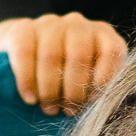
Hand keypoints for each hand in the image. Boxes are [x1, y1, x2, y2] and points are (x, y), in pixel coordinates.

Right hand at [0, 12, 127, 113]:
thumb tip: (100, 111)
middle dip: (74, 90)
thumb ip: (98, 89)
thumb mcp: (89, 80)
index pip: (112, 50)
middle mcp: (78, 24)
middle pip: (79, 55)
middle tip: (68, 111)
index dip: (106, 77)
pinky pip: (24, 53)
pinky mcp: (23, 28)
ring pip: (51, 55)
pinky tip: (31, 99)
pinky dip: (27, 80)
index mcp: (102, 34)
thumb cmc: (67, 75)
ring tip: (50, 109)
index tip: (93, 101)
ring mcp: (50, 23)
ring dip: (50, 89)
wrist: (25, 51)